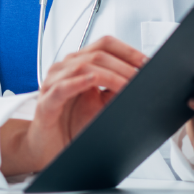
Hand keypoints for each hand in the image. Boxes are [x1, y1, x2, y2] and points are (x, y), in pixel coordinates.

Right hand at [0, 36, 147, 175]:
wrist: (48, 148)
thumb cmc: (70, 124)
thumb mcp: (100, 104)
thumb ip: (114, 89)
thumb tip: (139, 80)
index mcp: (78, 64)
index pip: (104, 45)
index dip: (127, 51)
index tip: (146, 62)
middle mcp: (65, 69)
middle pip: (97, 54)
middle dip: (124, 65)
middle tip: (142, 77)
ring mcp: (53, 83)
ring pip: (82, 66)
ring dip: (109, 75)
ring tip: (126, 86)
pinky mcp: (46, 103)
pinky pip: (61, 88)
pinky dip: (78, 82)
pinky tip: (91, 82)